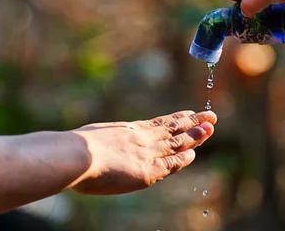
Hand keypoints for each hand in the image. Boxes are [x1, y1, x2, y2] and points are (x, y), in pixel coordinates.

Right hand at [72, 110, 216, 194]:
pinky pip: (169, 165)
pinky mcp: (147, 171)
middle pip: (174, 129)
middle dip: (194, 122)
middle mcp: (142, 138)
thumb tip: (92, 146)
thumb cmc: (73, 149)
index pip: (159, 123)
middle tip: (211, 115)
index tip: (189, 113)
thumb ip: (100, 142)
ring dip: (195, 136)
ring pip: (176, 143)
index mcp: (128, 129)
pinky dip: (182, 160)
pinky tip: (193, 155)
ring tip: (210, 128)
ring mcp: (146, 153)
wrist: (76, 156)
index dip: (177, 119)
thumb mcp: (91, 138)